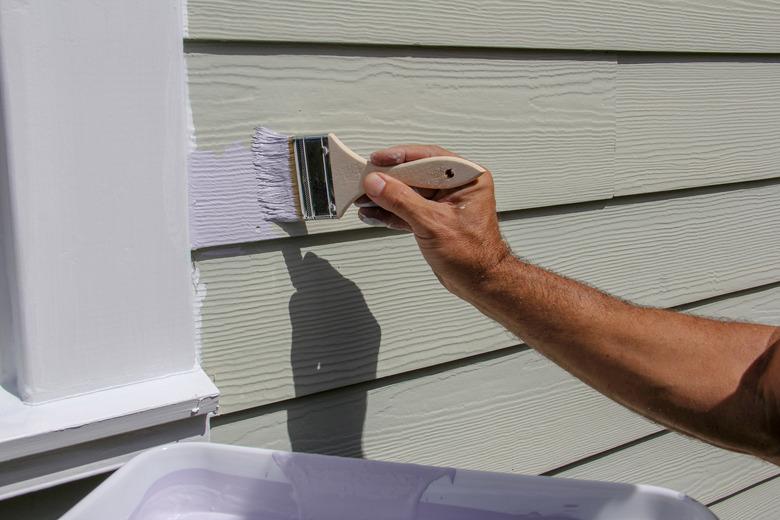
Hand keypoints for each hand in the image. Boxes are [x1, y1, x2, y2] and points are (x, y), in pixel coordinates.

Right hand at [356, 144, 511, 299]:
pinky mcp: (433, 218)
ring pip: (408, 192)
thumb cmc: (474, 256)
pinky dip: (390, 212)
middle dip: (388, 180)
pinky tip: (374, 213)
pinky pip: (407, 208)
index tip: (378, 160)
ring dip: (385, 197)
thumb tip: (378, 183)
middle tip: (366, 181)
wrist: (479, 283)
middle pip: (415, 173)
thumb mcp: (434, 223)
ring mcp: (443, 203)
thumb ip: (402, 201)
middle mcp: (456, 186)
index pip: (429, 158)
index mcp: (467, 178)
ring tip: (364, 199)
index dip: (400, 157)